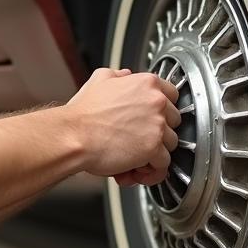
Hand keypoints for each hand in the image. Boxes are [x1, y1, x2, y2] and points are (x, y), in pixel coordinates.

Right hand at [66, 68, 180, 186]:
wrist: (73, 135)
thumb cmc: (82, 113)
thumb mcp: (99, 80)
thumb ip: (118, 76)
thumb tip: (126, 75)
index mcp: (146, 83)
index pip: (172, 95)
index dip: (162, 111)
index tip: (153, 120)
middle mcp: (156, 101)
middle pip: (174, 121)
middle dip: (158, 133)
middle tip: (138, 141)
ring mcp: (157, 125)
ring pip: (170, 144)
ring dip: (154, 154)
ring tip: (133, 159)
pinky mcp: (154, 148)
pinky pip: (163, 165)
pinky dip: (151, 172)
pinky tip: (134, 171)